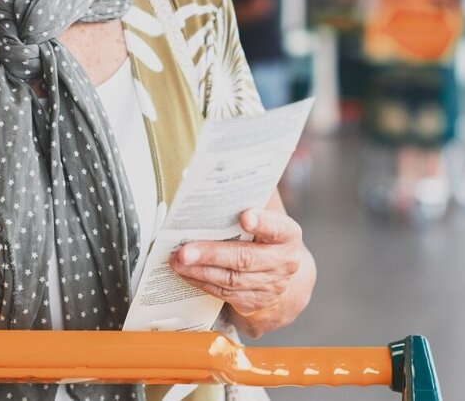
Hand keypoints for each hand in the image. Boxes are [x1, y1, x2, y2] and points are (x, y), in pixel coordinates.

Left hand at [171, 206, 313, 337]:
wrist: (284, 275)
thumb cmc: (267, 235)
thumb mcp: (269, 213)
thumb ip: (256, 194)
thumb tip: (232, 163)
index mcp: (288, 235)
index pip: (277, 228)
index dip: (262, 223)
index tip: (244, 216)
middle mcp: (283, 262)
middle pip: (245, 259)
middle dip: (212, 254)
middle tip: (184, 250)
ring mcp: (268, 285)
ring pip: (230, 280)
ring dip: (199, 270)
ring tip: (176, 260)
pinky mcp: (253, 301)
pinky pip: (223, 293)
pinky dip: (201, 282)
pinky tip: (185, 272)